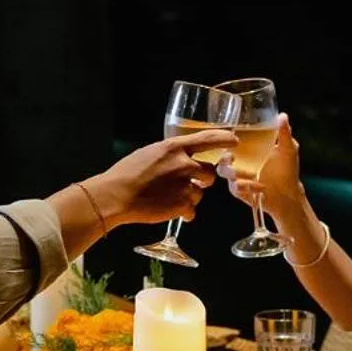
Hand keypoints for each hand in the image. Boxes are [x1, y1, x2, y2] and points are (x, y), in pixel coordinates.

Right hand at [81, 128, 235, 226]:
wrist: (117, 196)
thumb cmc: (127, 173)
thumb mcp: (150, 152)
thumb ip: (170, 154)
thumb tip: (180, 158)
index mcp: (174, 147)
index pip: (208, 138)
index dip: (225, 139)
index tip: (234, 140)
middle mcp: (184, 165)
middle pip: (209, 172)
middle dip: (203, 179)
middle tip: (189, 182)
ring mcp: (185, 186)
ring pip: (200, 192)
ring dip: (190, 196)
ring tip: (170, 197)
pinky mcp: (182, 205)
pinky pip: (192, 210)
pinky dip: (184, 212)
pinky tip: (170, 209)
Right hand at [223, 113, 303, 220]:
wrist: (288, 193)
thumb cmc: (286, 169)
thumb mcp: (287, 149)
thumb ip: (284, 133)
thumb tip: (283, 116)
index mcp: (246, 149)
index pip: (230, 140)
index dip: (226, 138)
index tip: (234, 140)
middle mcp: (238, 161)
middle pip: (221, 155)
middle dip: (224, 156)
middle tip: (232, 157)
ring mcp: (236, 176)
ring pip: (223, 171)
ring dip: (232, 172)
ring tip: (249, 173)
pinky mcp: (239, 190)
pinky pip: (234, 187)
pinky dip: (245, 186)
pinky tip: (259, 186)